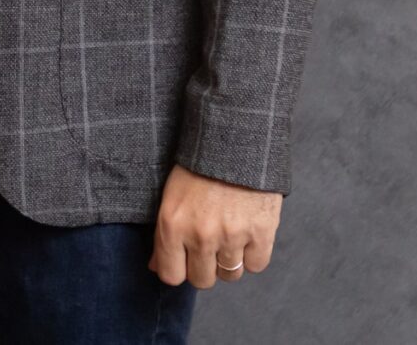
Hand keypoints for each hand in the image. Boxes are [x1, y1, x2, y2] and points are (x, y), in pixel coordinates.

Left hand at [150, 165, 281, 287]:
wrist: (235, 136)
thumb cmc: (199, 164)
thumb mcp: (171, 195)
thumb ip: (163, 235)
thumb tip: (155, 266)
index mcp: (172, 224)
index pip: (171, 275)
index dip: (179, 268)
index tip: (185, 258)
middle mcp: (200, 235)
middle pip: (202, 280)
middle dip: (205, 266)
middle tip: (210, 245)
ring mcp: (232, 235)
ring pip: (230, 274)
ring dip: (230, 261)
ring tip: (230, 235)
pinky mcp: (261, 231)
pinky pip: (256, 265)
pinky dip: (254, 254)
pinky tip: (249, 234)